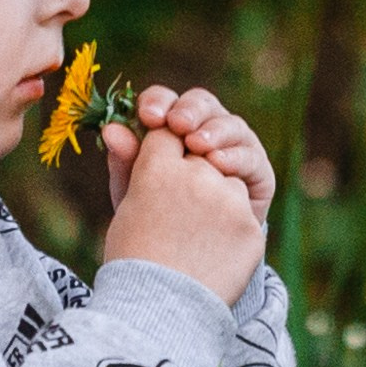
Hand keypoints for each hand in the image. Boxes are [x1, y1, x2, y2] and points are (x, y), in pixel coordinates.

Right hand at [102, 124, 263, 305]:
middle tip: (175, 217)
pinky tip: (211, 254)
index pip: (166, 135)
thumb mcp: (123, 207)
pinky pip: (242, 214)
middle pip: (199, 157)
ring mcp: (228, 200)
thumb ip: (125, 162)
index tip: (158, 177)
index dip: (163, 155)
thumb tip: (116, 126)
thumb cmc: (131, 259)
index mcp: (157, 168)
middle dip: (192, 176)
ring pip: (226, 182)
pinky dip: (231, 230)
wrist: (159, 316)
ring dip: (215, 200)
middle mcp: (196, 175)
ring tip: (192, 238)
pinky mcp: (250, 225)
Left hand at [103, 85, 275, 228]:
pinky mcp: (256, 174)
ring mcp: (233, 149)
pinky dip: (236, 156)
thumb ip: (125, 159)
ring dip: (215, 130)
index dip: (158, 101)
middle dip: (190, 110)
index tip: (148, 116)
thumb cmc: (156, 221)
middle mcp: (205, 131)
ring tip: (198, 144)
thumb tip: (109, 130)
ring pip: (231, 125)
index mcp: (171, 129)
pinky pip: (251, 157)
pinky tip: (218, 164)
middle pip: (202, 104)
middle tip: (178, 124)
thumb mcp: (135, 190)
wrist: (186, 265)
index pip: (166, 101)